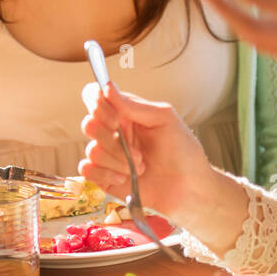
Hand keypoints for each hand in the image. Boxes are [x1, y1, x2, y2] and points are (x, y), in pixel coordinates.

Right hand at [77, 81, 213, 219]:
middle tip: (136, 149)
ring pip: (92, 150)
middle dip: (112, 139)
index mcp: (125, 113)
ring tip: (140, 166)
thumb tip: (106, 87)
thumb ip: (133, 104)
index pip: (94, 97)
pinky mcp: (103, 177)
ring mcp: (107, 155)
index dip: (96, 104)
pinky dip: (106, 174)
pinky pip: (87, 170)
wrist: (190, 188)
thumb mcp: (164, 118)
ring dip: (118, 161)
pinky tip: (125, 178)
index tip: (116, 119)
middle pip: (89, 124)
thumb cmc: (183, 152)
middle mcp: (113, 132)